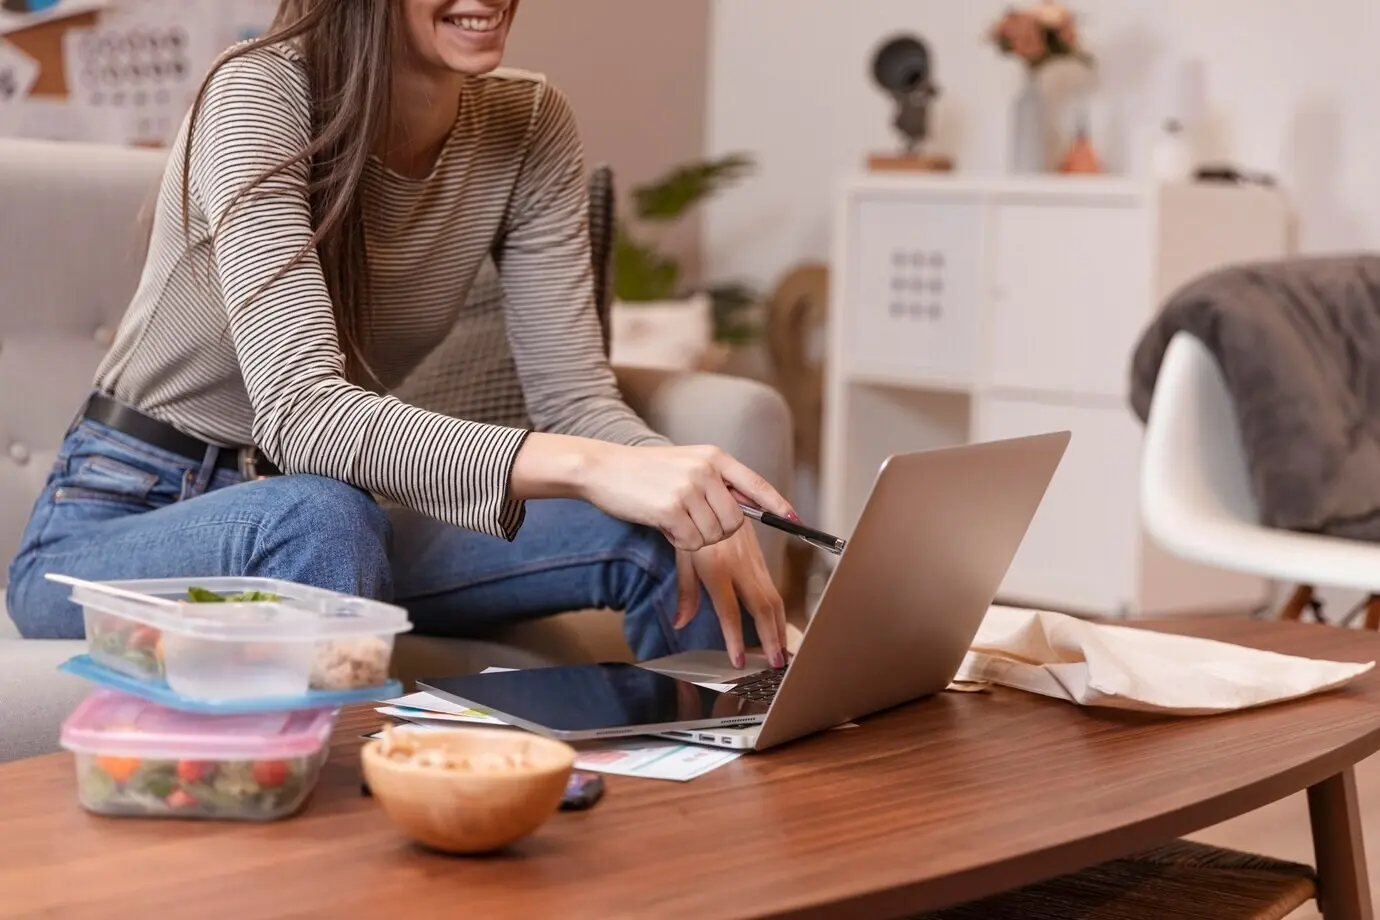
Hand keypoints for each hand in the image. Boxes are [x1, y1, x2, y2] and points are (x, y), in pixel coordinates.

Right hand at [512, 436, 795, 551]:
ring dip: (694, 538)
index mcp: (713, 457)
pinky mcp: (671, 508)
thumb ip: (714, 483)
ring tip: (671, 518)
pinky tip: (662, 525)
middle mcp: (705, 469)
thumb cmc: (643, 472)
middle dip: (716, 532)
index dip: (777, 505)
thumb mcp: (684, 466)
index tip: (795, 520)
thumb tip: (743, 511)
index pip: (755, 483)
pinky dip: (679, 543)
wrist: (602, 468)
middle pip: (734, 521)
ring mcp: (689, 488)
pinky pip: (691, 542)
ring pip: (712, 536)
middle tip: (689, 523)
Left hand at [674, 524, 787, 668]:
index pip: (729, 611)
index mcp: (717, 566)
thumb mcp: (682, 552)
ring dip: (780, 627)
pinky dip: (779, 612)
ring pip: (774, 598)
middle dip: (771, 638)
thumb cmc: (691, 519)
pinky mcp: (760, 557)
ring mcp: (754, 560)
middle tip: (775, 664)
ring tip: (782, 652)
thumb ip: (685, 591)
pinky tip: (779, 627)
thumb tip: (679, 622)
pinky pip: (773, 588)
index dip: (735, 638)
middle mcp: (740, 564)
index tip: (738, 660)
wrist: (714, 488)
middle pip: (762, 607)